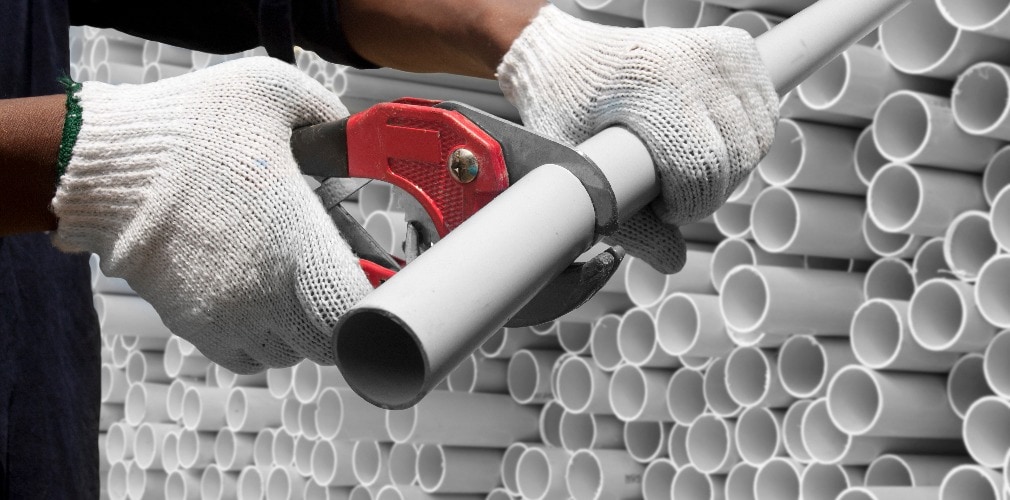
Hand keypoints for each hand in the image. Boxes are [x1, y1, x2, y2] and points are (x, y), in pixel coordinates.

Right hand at [52, 57, 371, 372]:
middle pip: (328, 343)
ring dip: (301, 329)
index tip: (381, 279)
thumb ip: (329, 116)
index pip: (359, 312)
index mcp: (298, 245)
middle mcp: (265, 295)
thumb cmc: (186, 127)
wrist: (100, 162)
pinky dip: (261, 338)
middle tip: (342, 280)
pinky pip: (244, 356)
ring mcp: (226, 316)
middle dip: (343, 316)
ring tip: (298, 285)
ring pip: (287, 353)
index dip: (378, 301)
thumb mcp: (273, 92)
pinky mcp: (192, 323)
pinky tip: (259, 297)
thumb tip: (356, 138)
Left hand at [497, 5, 778, 272]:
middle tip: (669, 192)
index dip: (686, 206)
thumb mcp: (579, 173)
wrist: (563, 59)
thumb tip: (673, 261)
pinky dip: (746, 139)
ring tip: (686, 169)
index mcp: (652, 85)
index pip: (702, 169)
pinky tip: (709, 144)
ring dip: (730, 170)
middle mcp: (694, 62)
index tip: (659, 209)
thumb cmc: (561, 114)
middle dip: (707, 193)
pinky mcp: (736, 48)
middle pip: (736, 159)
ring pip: (757, 139)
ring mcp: (720, 52)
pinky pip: (765, 113)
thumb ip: (626, 224)